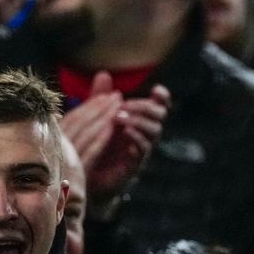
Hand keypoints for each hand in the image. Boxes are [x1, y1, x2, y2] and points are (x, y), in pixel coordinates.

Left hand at [60, 71, 170, 214]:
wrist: (90, 179)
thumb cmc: (97, 147)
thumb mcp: (97, 118)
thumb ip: (101, 97)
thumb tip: (104, 73)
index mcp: (139, 120)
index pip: (159, 105)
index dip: (162, 97)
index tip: (156, 90)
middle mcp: (144, 134)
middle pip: (160, 115)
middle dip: (145, 107)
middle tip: (124, 105)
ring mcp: (142, 149)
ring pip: (154, 131)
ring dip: (139, 121)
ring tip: (119, 118)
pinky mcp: (135, 164)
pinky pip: (143, 150)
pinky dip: (136, 139)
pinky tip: (124, 133)